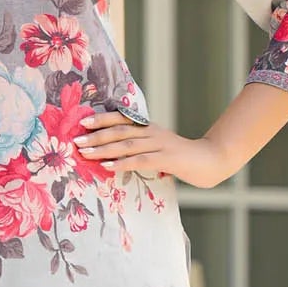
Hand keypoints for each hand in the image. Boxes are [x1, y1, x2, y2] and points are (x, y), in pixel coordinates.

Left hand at [75, 114, 233, 187]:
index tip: (82, 122)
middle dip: (96, 136)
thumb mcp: (158, 147)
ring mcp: (160, 144)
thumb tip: (116, 153)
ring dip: (104, 149)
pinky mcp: (167, 158)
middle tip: (76, 141)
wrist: (210, 160)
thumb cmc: (181, 157)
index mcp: (149, 128)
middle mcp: (152, 132)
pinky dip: (123, 163)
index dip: (102, 120)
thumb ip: (140, 147)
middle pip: (120, 131)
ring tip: (85, 154)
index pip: (121, 120)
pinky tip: (108, 167)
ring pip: (127, 145)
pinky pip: (141, 160)